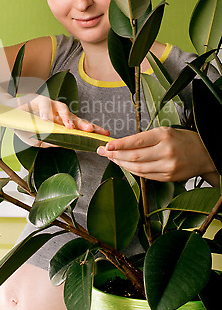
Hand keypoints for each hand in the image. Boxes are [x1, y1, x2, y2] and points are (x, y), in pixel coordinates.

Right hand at [18, 94, 109, 134]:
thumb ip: (51, 142)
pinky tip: (44, 119)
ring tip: (68, 127)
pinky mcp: (37, 99)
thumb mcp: (38, 140)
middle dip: (83, 123)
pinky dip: (44, 112)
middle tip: (90, 130)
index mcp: (61, 122)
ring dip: (65, 118)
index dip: (92, 129)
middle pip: (74, 116)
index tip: (103, 135)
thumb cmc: (26, 128)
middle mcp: (58, 112)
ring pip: (61, 107)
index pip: (79, 125)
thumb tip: (65, 145)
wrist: (9, 116)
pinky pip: (42, 104)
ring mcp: (49, 105)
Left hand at [97, 127, 218, 184]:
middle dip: (116, 155)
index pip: (136, 141)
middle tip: (104, 152)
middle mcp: (166, 151)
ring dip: (122, 164)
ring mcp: (167, 166)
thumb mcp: (164, 131)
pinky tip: (125, 166)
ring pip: (138, 168)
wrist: (204, 153)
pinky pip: (145, 176)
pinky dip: (133, 171)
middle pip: (134, 156)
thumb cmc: (181, 139)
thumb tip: (121, 144)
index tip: (107, 145)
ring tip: (112, 159)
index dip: (120, 144)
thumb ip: (145, 138)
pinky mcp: (168, 177)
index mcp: (163, 136)